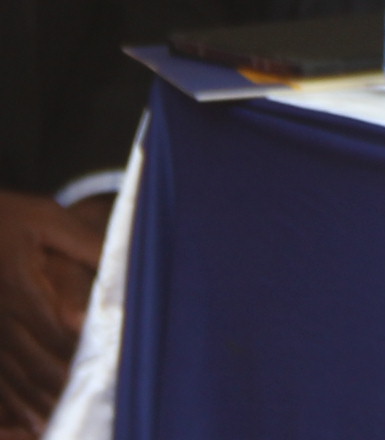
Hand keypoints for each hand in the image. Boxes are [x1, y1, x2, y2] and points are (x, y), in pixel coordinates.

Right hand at [0, 191, 98, 429]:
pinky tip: (31, 422)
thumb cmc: (9, 218)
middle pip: (35, 364)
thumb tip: (121, 266)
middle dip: (63, 387)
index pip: (56, 330)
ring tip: (62, 421)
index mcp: (22, 289)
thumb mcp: (48, 221)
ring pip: (15, 378)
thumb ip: (86, 244)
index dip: (81, 352)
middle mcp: (3, 318)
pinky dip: (13, 403)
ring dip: (39, 402)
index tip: (110, 366)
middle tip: (94, 403)